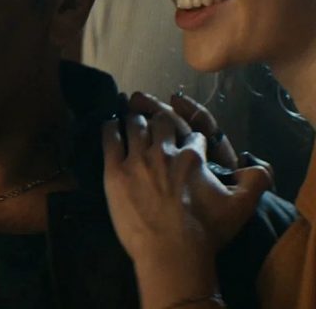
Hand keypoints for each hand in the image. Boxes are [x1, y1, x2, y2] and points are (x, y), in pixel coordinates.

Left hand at [102, 92, 271, 307]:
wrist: (172, 252)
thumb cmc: (206, 232)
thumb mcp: (241, 206)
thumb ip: (255, 181)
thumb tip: (261, 166)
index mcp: (193, 156)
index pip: (192, 135)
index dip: (189, 136)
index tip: (183, 139)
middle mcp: (164, 151)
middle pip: (160, 121)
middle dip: (158, 119)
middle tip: (152, 119)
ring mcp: (137, 159)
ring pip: (134, 126)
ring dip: (134, 119)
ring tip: (130, 118)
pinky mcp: (114, 171)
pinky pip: (109, 139)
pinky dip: (110, 128)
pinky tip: (109, 125)